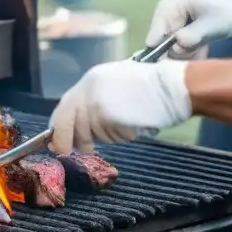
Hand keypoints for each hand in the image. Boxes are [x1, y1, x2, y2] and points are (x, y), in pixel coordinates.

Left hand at [48, 60, 191, 154]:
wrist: (171, 86)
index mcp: (90, 80)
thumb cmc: (151, 86)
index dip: (60, 128)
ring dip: (107, 137)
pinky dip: (121, 137)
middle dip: (72, 140)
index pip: (64, 107)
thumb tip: (81, 125)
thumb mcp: (116, 85)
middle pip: (70, 123)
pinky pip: (110, 137)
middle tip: (83, 151)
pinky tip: (134, 124)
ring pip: (93, 133)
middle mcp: (89, 90)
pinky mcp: (108, 116)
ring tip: (127, 122)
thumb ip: (96, 101)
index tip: (59, 143)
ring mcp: (97, 102)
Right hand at [146, 0, 231, 59]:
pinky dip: (187, 50)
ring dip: (183, 51)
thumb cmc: (228, 15)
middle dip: (175, 49)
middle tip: (192, 54)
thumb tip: (174, 48)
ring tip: (200, 50)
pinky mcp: (178, 26)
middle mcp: (169, 7)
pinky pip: (175, 44)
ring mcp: (173, 17)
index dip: (158, 43)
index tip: (160, 61)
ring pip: (168, 43)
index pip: (159, 24)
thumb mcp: (212, 26)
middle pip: (160, 35)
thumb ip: (192, 36)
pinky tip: (199, 50)